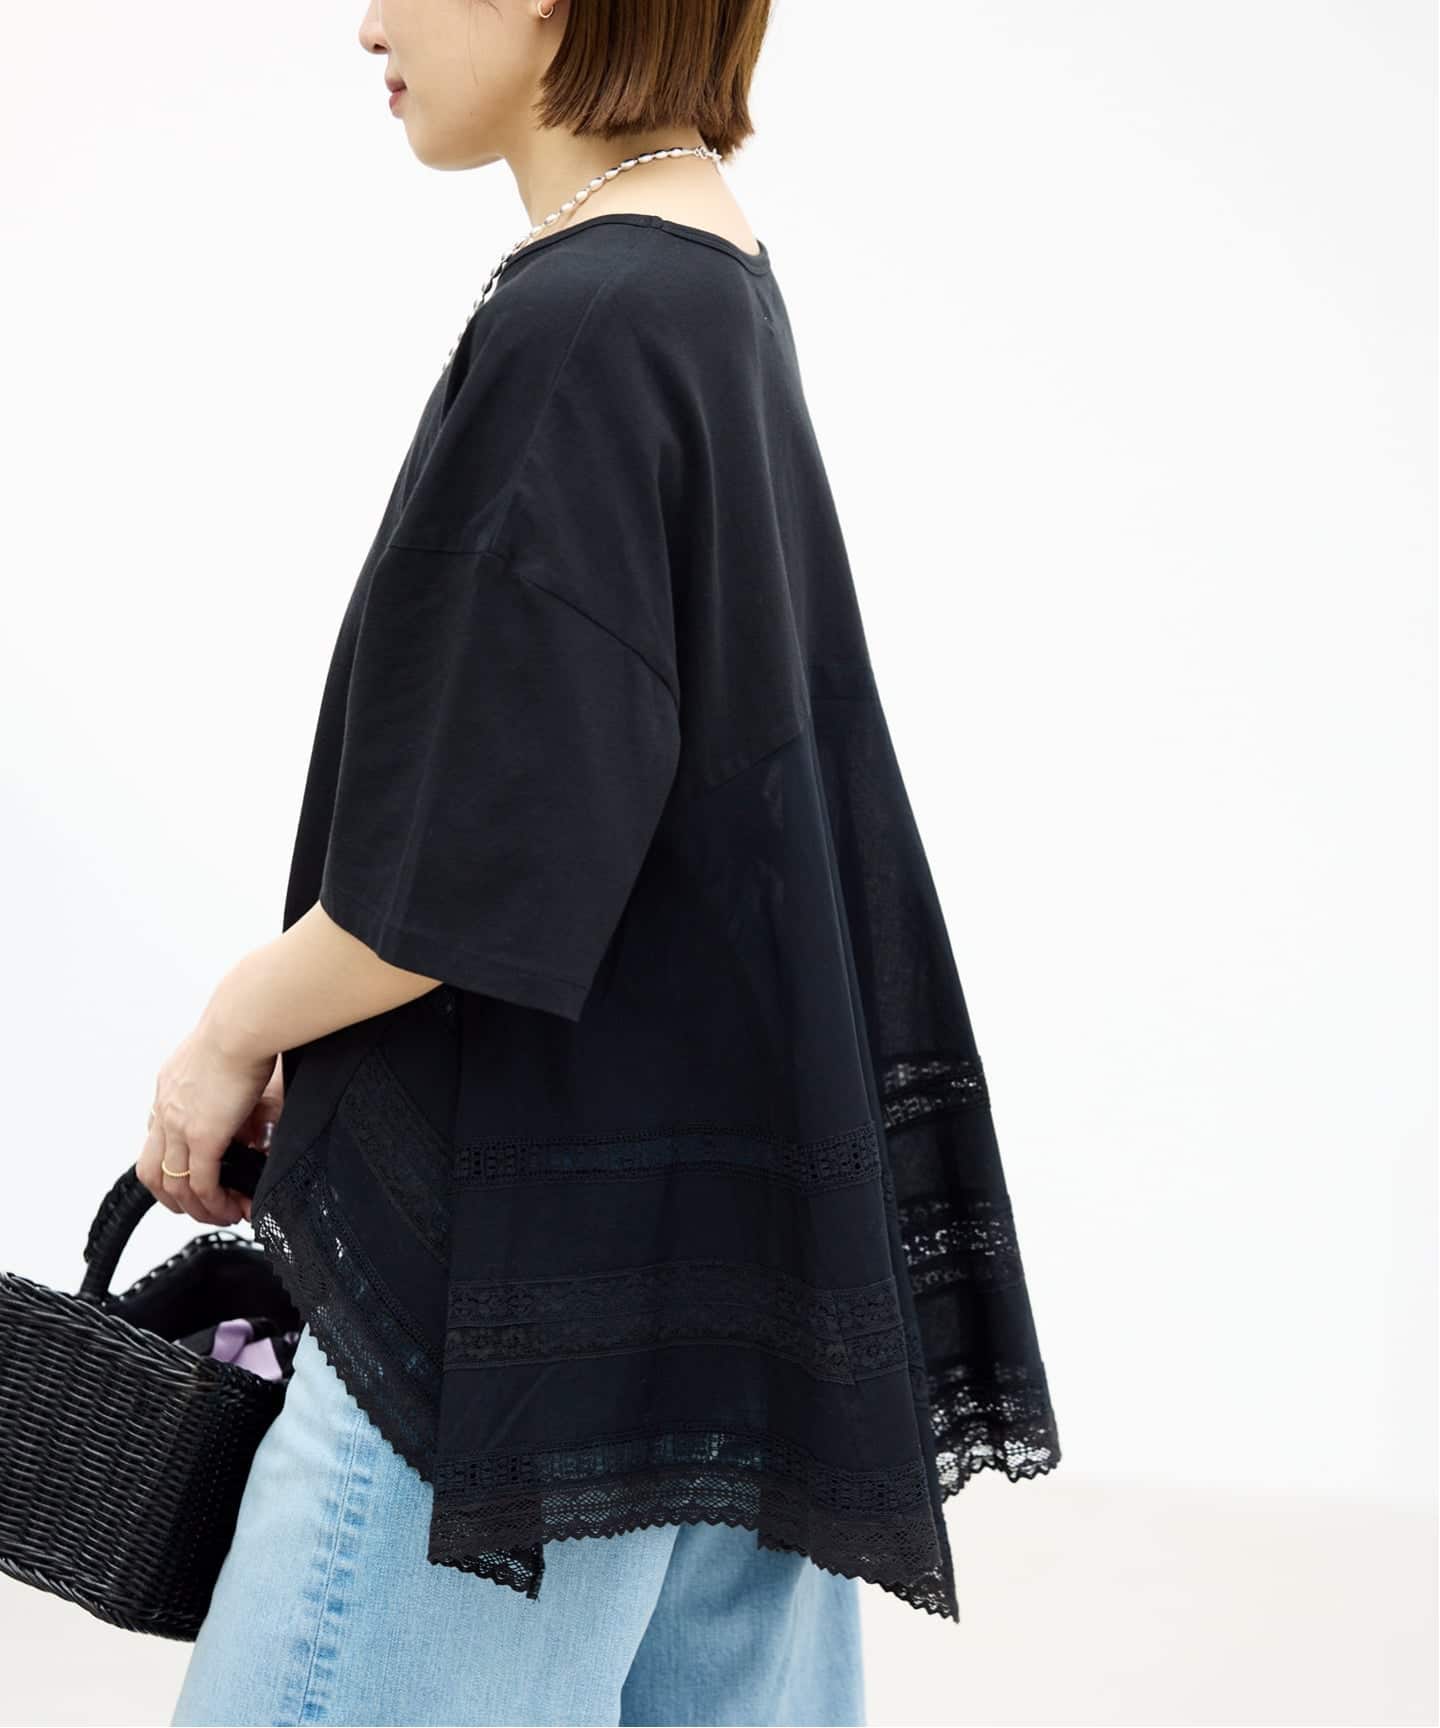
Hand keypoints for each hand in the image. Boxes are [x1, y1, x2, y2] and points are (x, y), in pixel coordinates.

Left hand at [137, 1023, 278, 1225]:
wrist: (244, 1023)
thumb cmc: (244, 1028)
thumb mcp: (231, 1063)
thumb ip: (234, 1093)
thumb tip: (256, 1124)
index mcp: (170, 1087)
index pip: (157, 1137)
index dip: (174, 1163)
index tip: (198, 1175)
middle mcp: (166, 1109)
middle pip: (152, 1169)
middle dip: (175, 1197)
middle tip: (202, 1207)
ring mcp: (180, 1126)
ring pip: (174, 1184)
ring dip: (196, 1206)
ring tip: (221, 1213)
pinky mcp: (202, 1136)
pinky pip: (201, 1184)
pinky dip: (213, 1202)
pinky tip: (229, 1207)